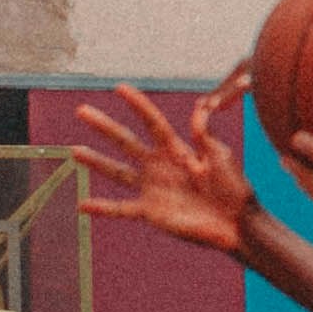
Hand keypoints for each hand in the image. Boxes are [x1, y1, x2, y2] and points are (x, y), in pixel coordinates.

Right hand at [74, 77, 251, 254]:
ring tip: (75, 150)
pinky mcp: (151, 212)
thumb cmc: (233, 187)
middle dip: (104, 126)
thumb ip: (204, 134)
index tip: (119, 88)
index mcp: (176, 150)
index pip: (152, 122)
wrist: (237, 223)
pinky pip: (122, 209)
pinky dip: (102, 208)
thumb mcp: (219, 155)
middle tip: (81, 110)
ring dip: (96, 162)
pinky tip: (82, 205)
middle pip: (126, 141)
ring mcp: (153, 189)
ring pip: (118, 172)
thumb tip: (198, 109)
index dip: (137, 105)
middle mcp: (159, 166)